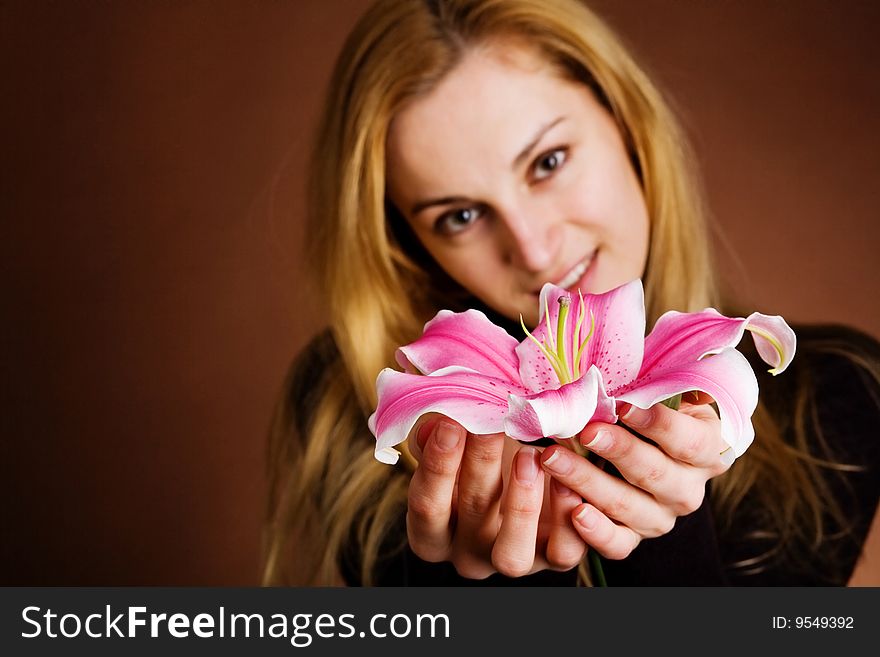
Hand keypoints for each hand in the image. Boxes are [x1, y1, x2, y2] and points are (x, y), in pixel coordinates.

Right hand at [406, 415, 586, 578]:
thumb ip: (436, 438)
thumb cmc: (477, 458)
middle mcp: (467, 554)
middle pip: (472, 513)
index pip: (427, 507)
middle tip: (493, 423)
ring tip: (529, 455)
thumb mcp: (453, 446)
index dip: (438, 466)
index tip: (450, 425)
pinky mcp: (553, 558)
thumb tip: (434, 425)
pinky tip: (566, 481)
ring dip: (522, 504)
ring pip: (512, 554)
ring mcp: (511, 559)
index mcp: (432, 533)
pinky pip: (563, 552)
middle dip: (481, 461)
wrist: (524, 473)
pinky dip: (566, 516)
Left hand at [538, 392, 730, 559]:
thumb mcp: (660, 390)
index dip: (658, 424)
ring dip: (588, 481)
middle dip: (618, 450)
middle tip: (586, 431)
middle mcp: (688, 490)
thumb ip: (659, 381)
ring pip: (629, 507)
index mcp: (707, 451)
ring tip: (553, 458)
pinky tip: (575, 512)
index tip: (622, 405)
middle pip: (656, 474)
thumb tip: (652, 362)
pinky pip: (618, 545)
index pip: (689, 441)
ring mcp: (660, 518)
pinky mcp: (632, 538)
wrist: (629, 444)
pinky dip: (596, 532)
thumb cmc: (644, 406)